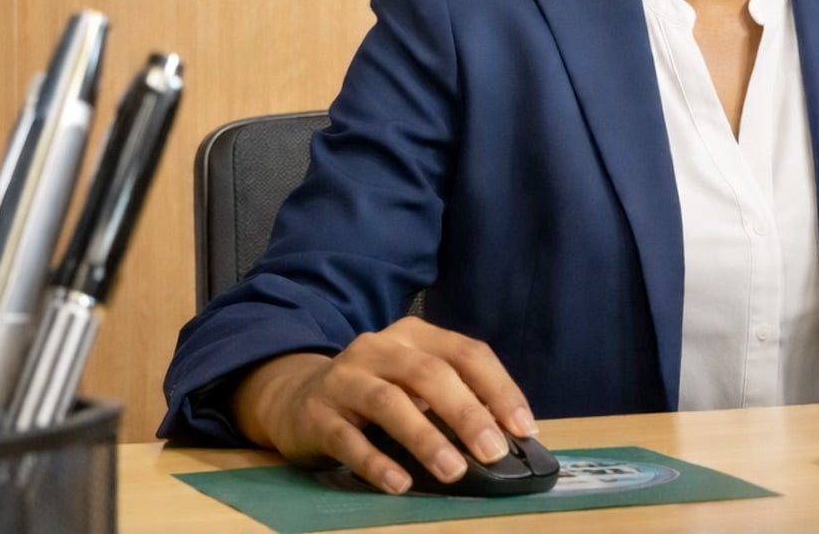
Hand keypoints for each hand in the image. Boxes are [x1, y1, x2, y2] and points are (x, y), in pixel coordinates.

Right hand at [229, 317, 538, 493]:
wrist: (295, 397)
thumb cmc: (373, 391)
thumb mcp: (413, 381)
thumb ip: (454, 398)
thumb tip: (506, 435)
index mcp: (414, 335)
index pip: (466, 352)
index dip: (499, 388)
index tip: (523, 428)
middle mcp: (379, 348)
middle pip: (429, 374)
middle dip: (466, 413)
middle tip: (492, 451)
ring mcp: (345, 378)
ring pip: (389, 403)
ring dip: (425, 438)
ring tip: (452, 471)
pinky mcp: (317, 414)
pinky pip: (348, 438)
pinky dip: (376, 462)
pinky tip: (398, 483)